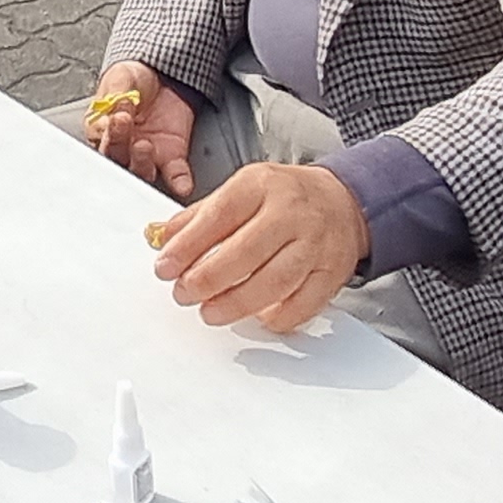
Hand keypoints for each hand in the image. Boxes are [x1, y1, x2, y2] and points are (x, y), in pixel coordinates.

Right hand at [88, 61, 197, 199]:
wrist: (165, 77)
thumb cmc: (135, 81)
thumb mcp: (121, 78)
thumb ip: (114, 94)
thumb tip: (113, 108)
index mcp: (103, 131)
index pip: (100, 140)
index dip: (106, 131)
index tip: (115, 117)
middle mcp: (123, 149)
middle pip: (117, 159)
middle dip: (119, 145)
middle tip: (124, 125)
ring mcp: (147, 156)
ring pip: (141, 171)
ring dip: (141, 164)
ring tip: (143, 145)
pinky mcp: (171, 157)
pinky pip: (175, 175)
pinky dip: (178, 183)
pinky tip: (180, 185)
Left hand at [152, 162, 368, 335]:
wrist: (343, 201)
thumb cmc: (285, 196)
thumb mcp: (240, 190)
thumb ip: (199, 216)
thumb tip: (159, 238)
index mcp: (261, 186)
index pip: (218, 216)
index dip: (187, 246)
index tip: (165, 267)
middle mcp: (291, 212)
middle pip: (246, 252)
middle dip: (207, 279)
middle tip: (184, 294)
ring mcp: (315, 244)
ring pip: (275, 281)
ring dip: (237, 303)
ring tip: (210, 312)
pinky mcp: (332, 272)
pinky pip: (304, 303)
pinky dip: (277, 317)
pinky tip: (256, 317)